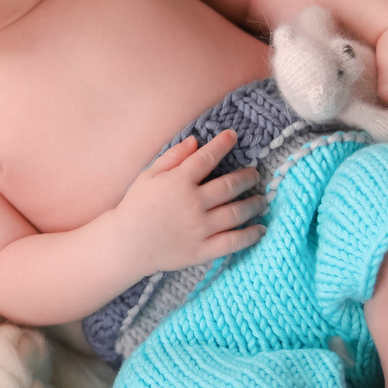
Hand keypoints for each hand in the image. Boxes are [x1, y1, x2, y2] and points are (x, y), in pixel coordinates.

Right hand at [111, 128, 265, 276]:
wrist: (126, 244)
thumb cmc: (136, 206)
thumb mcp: (148, 176)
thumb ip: (173, 157)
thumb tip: (195, 141)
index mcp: (178, 182)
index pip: (207, 157)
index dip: (223, 144)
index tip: (234, 136)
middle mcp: (193, 203)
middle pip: (230, 186)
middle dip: (247, 177)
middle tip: (254, 175)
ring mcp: (199, 228)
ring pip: (236, 212)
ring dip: (254, 204)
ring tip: (261, 200)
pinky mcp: (202, 250)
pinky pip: (233, 242)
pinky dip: (250, 235)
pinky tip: (260, 229)